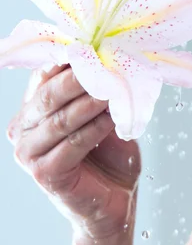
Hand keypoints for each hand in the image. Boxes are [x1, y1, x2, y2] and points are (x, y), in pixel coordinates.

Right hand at [6, 64, 141, 241]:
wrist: (114, 199)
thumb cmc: (109, 152)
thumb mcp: (102, 114)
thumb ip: (98, 89)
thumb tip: (110, 55)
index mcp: (33, 108)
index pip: (45, 74)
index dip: (70, 58)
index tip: (97, 45)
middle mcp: (23, 128)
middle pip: (50, 94)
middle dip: (80, 76)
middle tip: (105, 62)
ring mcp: (28, 153)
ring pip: (62, 118)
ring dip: (91, 101)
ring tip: (114, 87)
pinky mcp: (44, 173)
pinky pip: (73, 143)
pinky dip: (96, 127)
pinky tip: (113, 118)